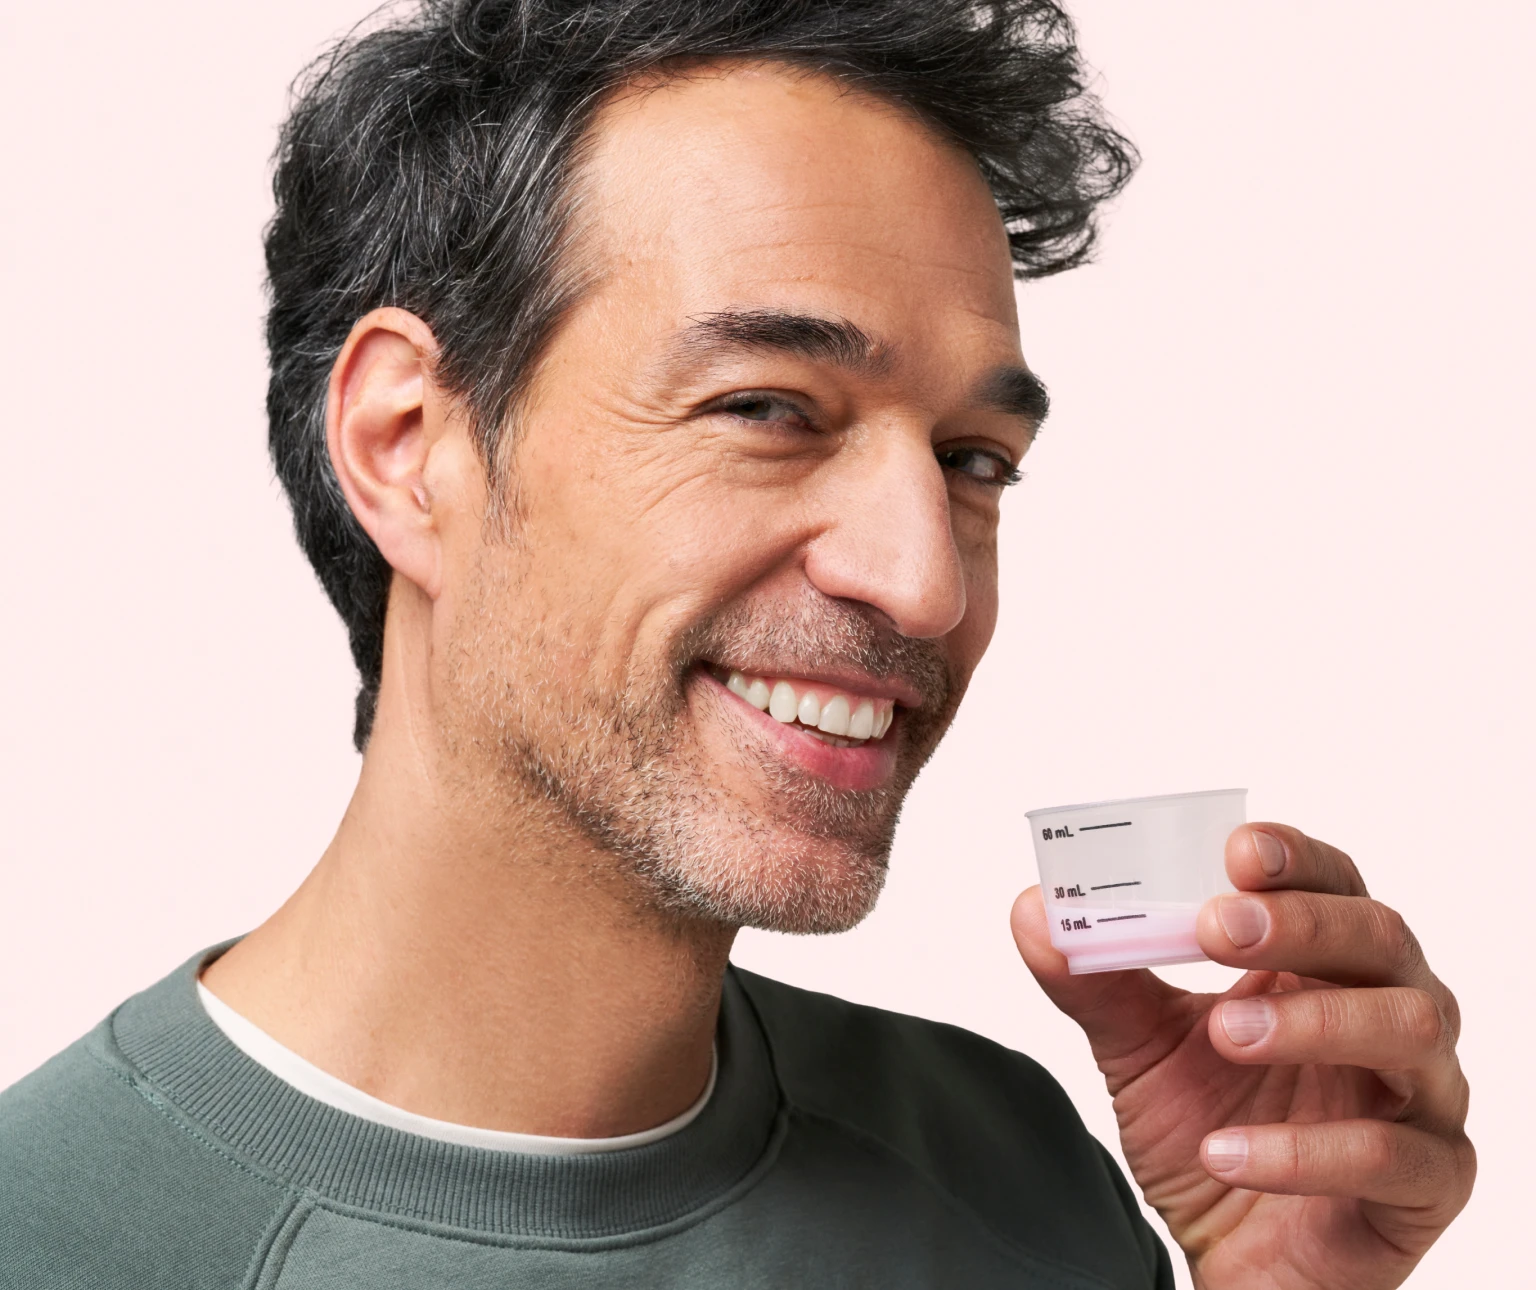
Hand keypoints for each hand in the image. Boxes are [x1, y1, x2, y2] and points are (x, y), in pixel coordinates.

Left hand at [1011, 824, 1474, 1288]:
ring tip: (1226, 1033)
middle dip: (1301, 923)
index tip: (1236, 849)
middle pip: (1381, 936)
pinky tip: (1227, 1151)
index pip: (1332, 883)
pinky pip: (1395, 1154)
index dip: (1295, 858)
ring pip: (1410, 1026)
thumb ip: (1094, 979)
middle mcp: (1387, 1010)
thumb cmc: (1208, 1129)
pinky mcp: (1430, 1181)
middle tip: (1216, 927)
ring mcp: (1421, 1094)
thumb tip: (1034, 909)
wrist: (1230, 1254)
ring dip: (1313, 1021)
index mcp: (1323, 964)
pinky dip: (1307, 1149)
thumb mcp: (1137, 1048)